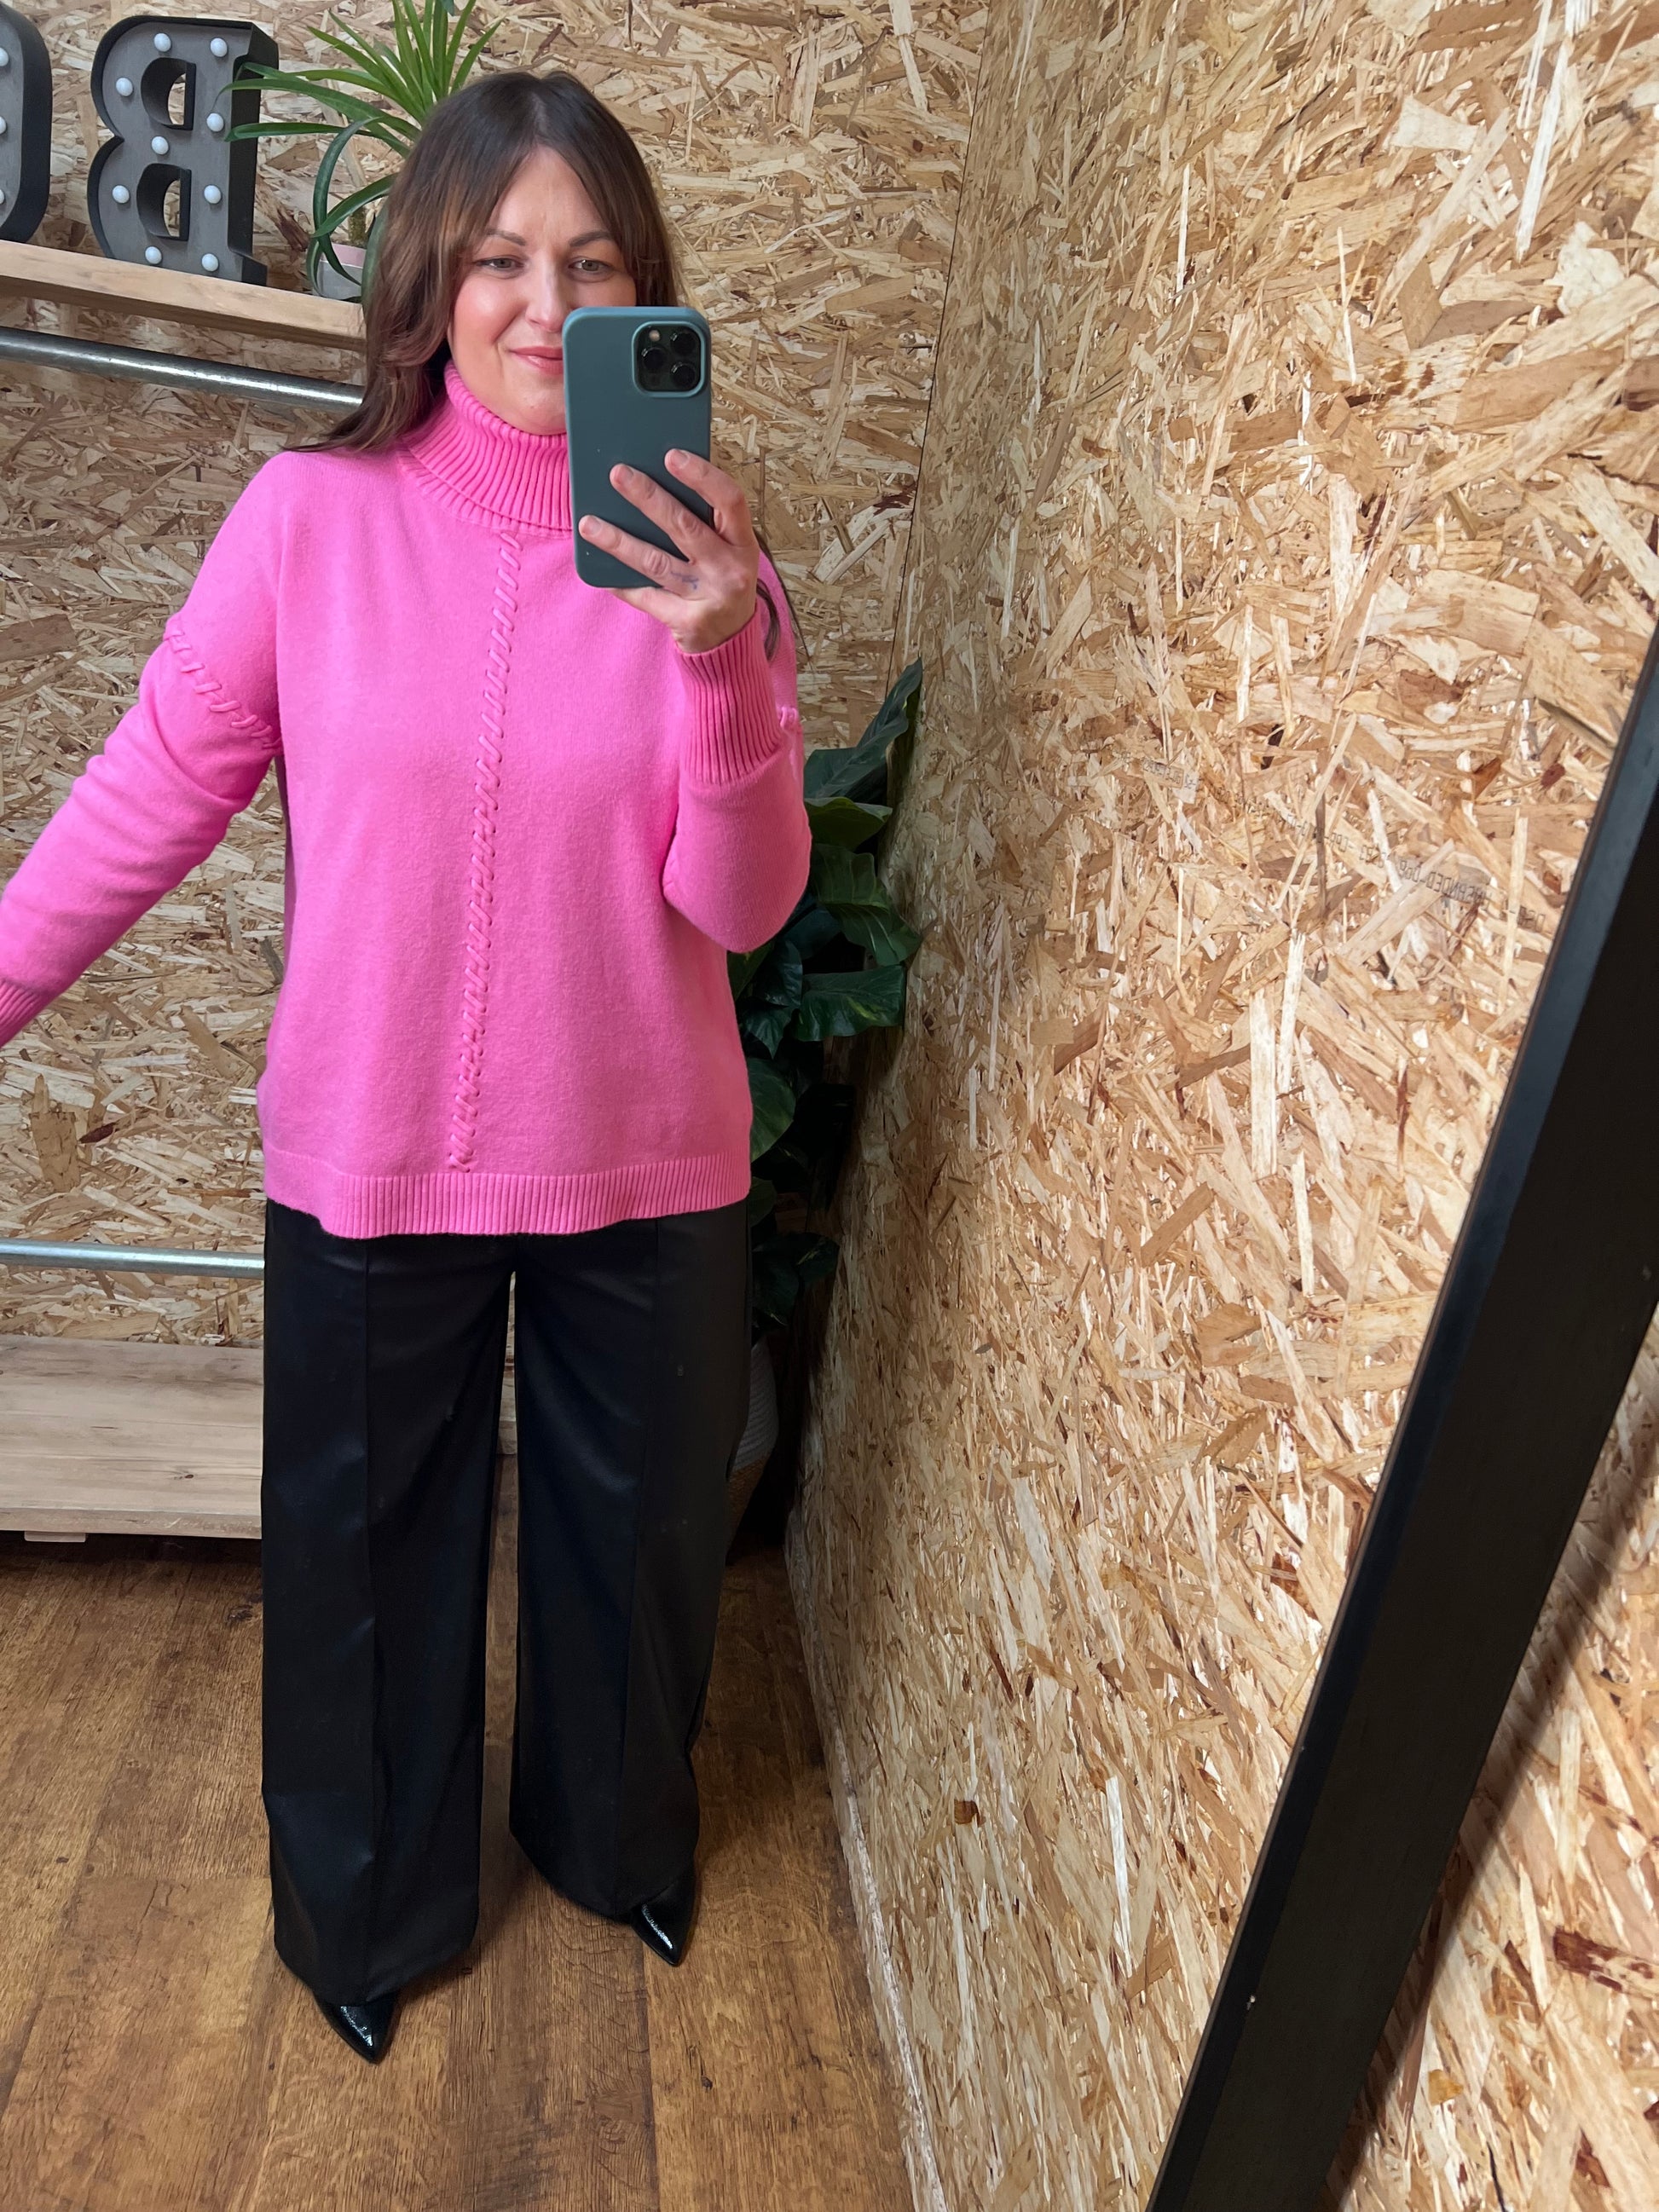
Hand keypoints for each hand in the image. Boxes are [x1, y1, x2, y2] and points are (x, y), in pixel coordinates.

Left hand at [576, 451, 758, 654]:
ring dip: (619, 541)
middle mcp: (730, 569)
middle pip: (684, 526)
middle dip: (647, 497)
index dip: (702, 476)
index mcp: (743, 543)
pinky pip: (646, 597)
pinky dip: (621, 583)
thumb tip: (655, 482)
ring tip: (589, 523)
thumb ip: (705, 523)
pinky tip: (599, 570)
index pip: (729, 501)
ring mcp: (709, 597)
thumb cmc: (722, 583)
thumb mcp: (727, 551)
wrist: (731, 643)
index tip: (671, 456)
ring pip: (657, 562)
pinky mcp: (687, 621)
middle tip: (617, 474)